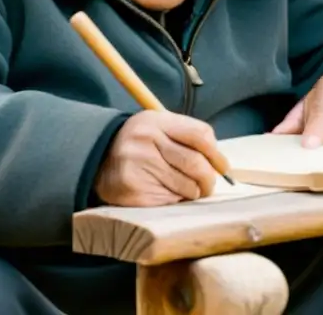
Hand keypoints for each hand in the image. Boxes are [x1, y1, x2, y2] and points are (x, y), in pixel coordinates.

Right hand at [95, 110, 230, 206]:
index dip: (217, 154)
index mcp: (156, 121)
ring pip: (186, 186)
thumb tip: (219, 163)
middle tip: (208, 186)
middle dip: (209, 180)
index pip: (199, 135)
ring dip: (193, 192)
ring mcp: (139, 165)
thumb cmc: (139, 144)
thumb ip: (187, 136)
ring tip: (186, 190)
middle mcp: (147, 140)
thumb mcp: (158, 127)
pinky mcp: (134, 190)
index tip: (223, 167)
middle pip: (196, 164)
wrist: (98, 158)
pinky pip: (170, 201)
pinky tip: (168, 194)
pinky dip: (176, 201)